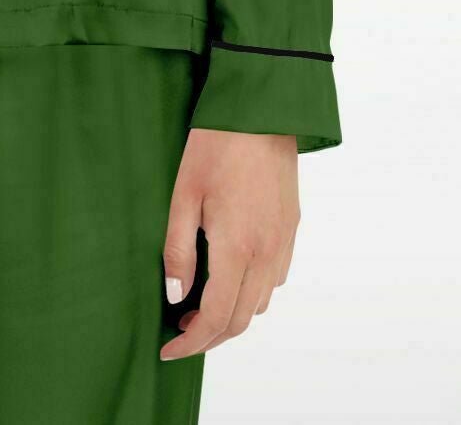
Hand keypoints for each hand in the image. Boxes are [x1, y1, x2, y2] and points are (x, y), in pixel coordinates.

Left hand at [159, 129, 298, 361]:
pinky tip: (230, 275)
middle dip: (211, 336)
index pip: (217, 316)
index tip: (169, 349)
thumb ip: (179, 250)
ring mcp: (284, 241)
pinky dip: (252, 291)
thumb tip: (175, 296)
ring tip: (200, 304)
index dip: (192, 342)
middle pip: (242, 319)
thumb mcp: (183, 195)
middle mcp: (267, 252)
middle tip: (180, 331)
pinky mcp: (292, 228)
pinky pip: (274, 278)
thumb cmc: (216, 145)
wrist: (261, 110)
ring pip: (261, 302)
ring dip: (233, 314)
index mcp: (237, 246)